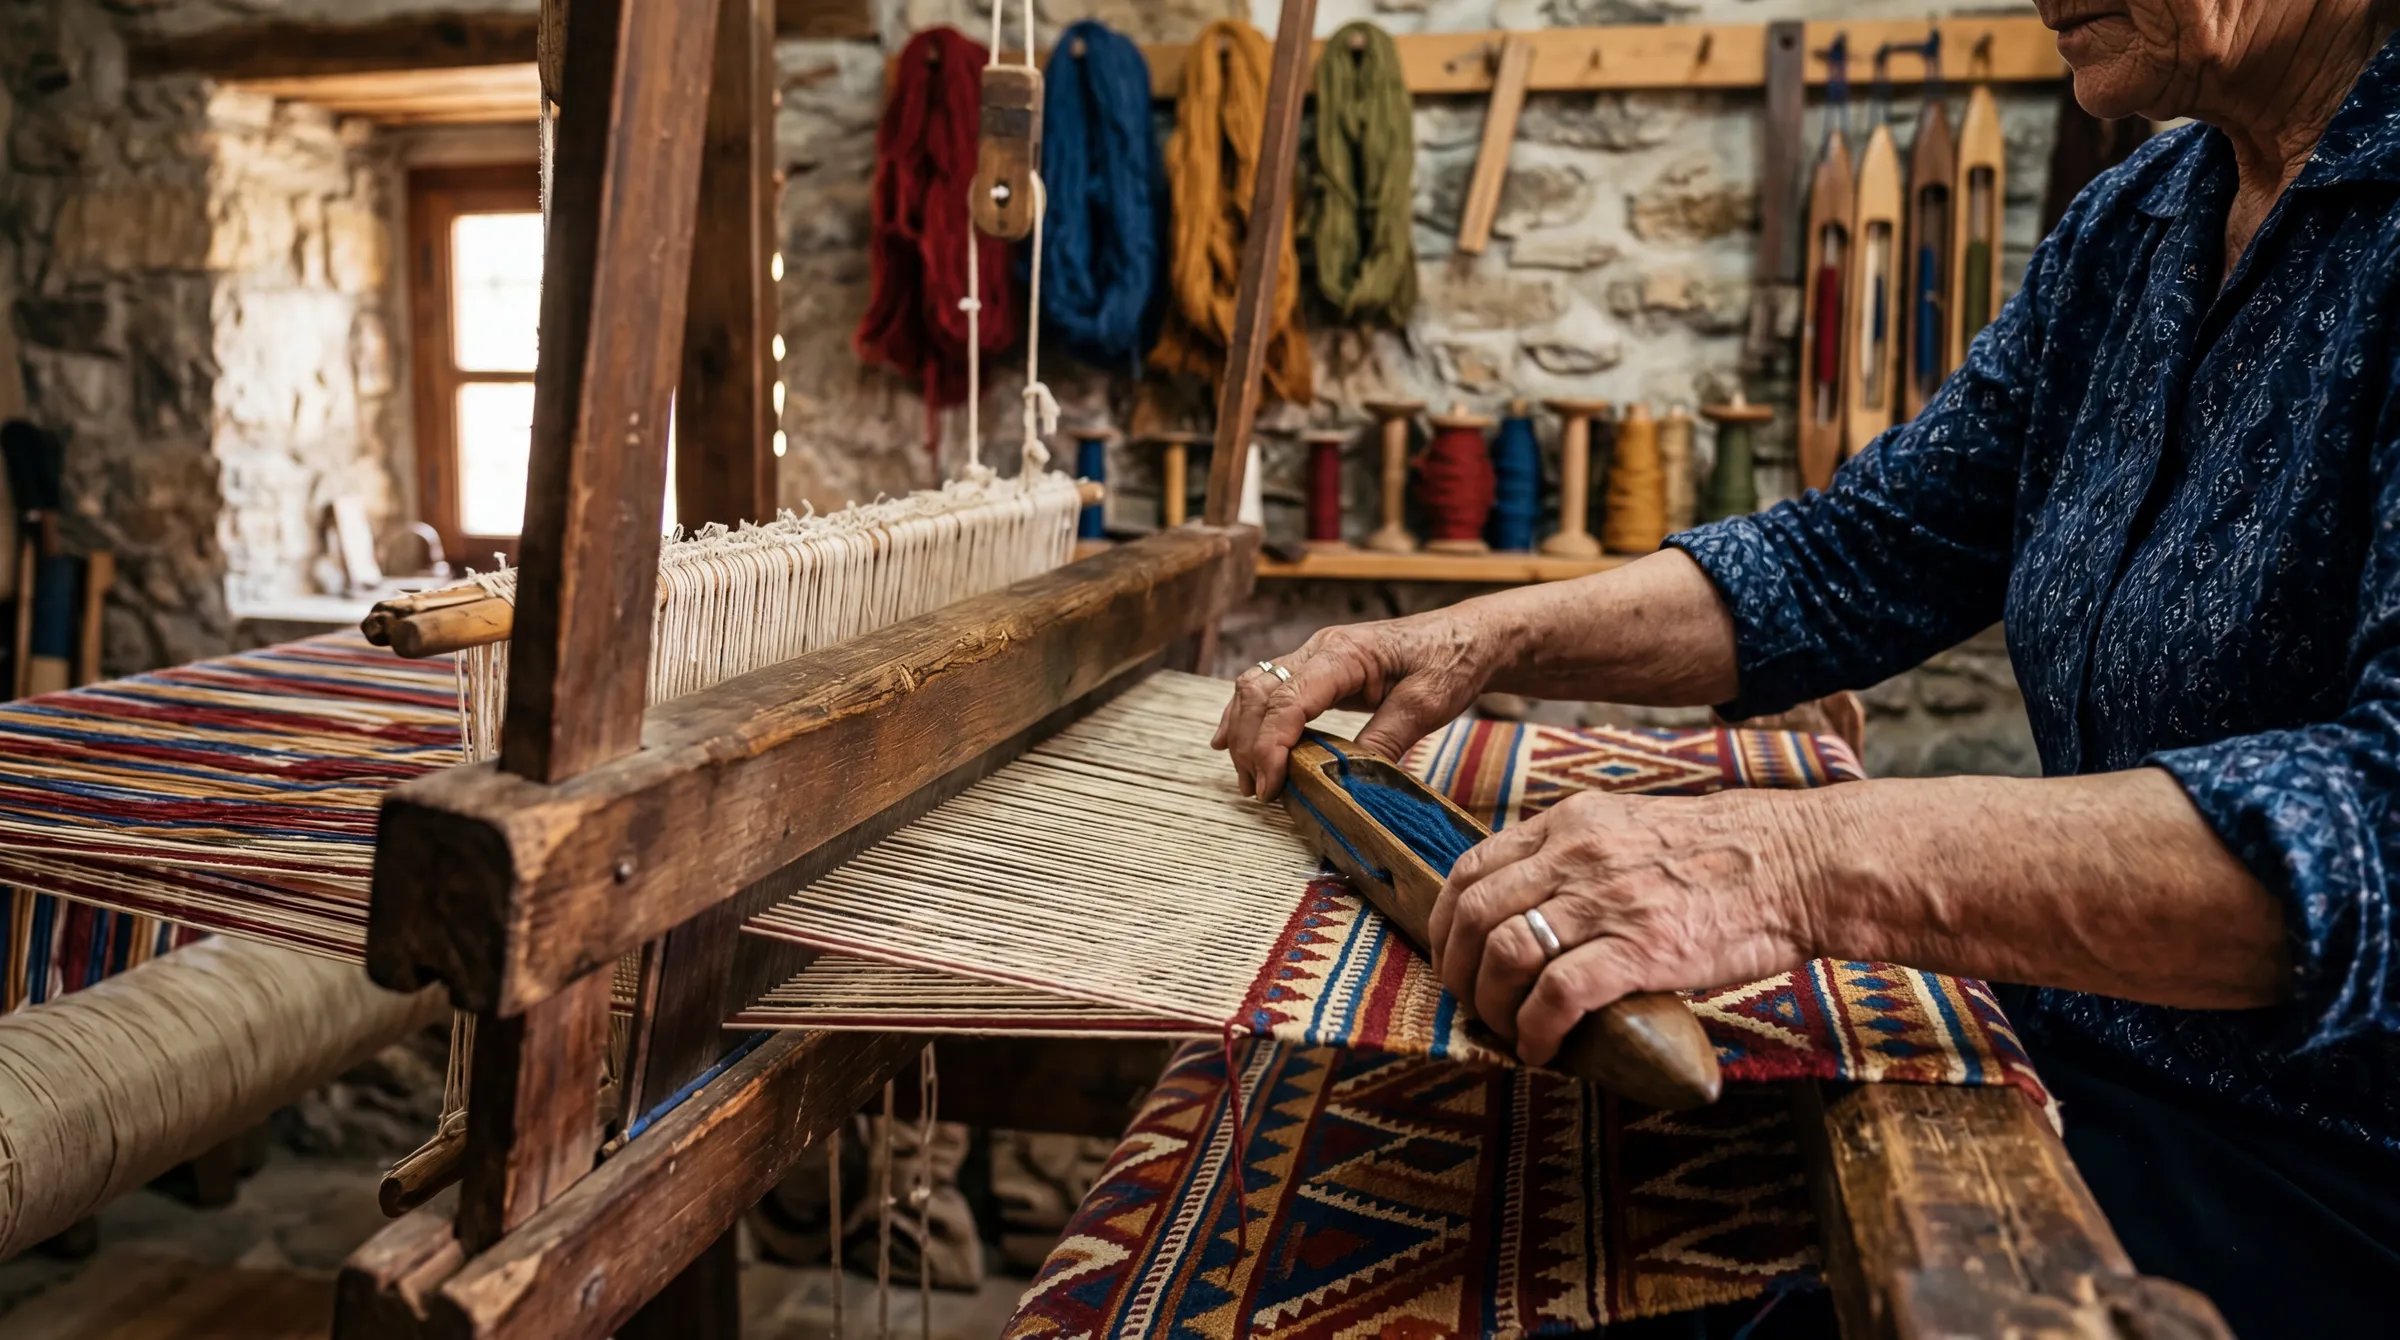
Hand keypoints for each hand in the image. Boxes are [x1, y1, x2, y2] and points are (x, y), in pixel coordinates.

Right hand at [1212, 611, 1511, 797]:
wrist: (1470, 637)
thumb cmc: (1452, 661)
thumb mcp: (1427, 704)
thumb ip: (1386, 738)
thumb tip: (1347, 779)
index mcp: (1346, 653)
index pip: (1288, 698)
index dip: (1270, 744)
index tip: (1269, 785)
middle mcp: (1321, 648)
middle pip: (1261, 693)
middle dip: (1250, 744)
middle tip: (1256, 791)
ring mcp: (1315, 655)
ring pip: (1256, 688)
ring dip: (1244, 732)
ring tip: (1247, 778)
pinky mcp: (1318, 668)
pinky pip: (1268, 688)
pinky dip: (1245, 715)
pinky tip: (1228, 741)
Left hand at [1425, 788, 1821, 1065]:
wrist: (1800, 863)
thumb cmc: (1726, 854)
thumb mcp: (1633, 829)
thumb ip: (1580, 857)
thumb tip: (1537, 904)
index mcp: (1571, 824)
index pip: (1472, 867)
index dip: (1447, 922)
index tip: (1453, 956)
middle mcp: (1576, 855)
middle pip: (1475, 913)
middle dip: (1458, 969)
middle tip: (1471, 1003)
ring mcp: (1605, 901)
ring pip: (1506, 954)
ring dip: (1492, 1005)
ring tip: (1507, 1031)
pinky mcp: (1639, 949)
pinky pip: (1557, 995)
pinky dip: (1536, 1031)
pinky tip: (1543, 1050)